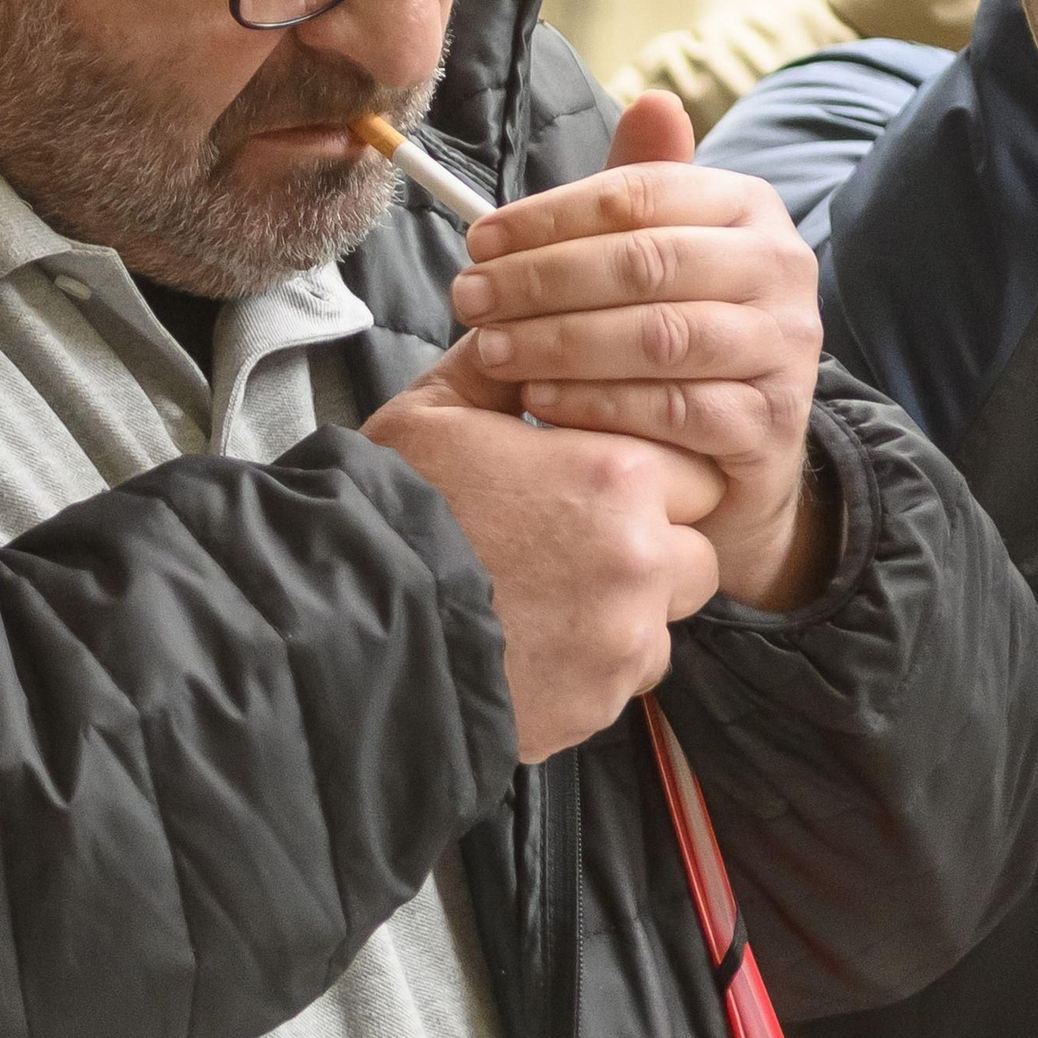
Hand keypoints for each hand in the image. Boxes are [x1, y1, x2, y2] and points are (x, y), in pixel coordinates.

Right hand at [362, 333, 722, 760]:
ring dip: (629, 611)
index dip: (648, 474)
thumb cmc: (386, 509)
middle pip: (697, 553)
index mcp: (615, 476)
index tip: (600, 482)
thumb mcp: (433, 413)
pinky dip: (592, 666)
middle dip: (655, 547)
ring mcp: (622, 643)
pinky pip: (622, 682)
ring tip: (554, 597)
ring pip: (664, 623)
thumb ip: (500, 367)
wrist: (341, 626)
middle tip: (582, 542)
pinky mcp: (595, 706)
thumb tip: (521, 331)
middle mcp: (639, 561)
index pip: (693, 469)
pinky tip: (533, 643)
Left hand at [451, 91, 832, 611]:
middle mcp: (782, 269)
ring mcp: (785, 349)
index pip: (638, 195)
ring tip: (490, 352)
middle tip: (469, 300)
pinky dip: (598, 404)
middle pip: (645, 263)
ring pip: (659, 337)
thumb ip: (636, 193)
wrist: (737, 451)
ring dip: (559, 344)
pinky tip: (539, 400)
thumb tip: (654, 100)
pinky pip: (674, 409)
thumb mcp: (658, 254)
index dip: (548, 217)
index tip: (477, 242)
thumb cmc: (680, 334)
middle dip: (541, 281)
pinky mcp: (773, 425)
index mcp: (749, 209)